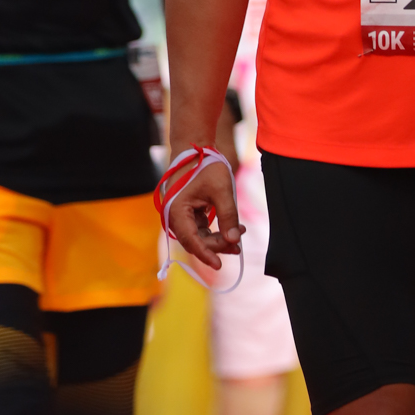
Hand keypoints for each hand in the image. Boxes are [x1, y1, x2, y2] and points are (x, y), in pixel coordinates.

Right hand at [168, 160, 244, 274]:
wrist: (195, 149)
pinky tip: (233, 229)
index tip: (219, 265)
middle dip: (217, 245)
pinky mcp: (188, 214)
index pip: (191, 241)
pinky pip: (201, 229)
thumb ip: (228, 216)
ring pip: (199, 237)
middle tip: (238, 245)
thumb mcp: (222, 190)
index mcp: (177, 211)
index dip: (206, 254)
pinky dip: (216, 231)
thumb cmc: (206, 166)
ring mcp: (181, 216)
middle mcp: (175, 217)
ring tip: (239, 234)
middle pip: (195, 241)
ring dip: (218, 239)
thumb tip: (234, 241)